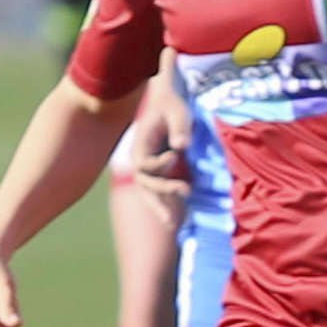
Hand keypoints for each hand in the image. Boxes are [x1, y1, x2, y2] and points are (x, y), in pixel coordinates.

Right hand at [132, 76, 192, 227]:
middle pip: (144, 181)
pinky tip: (173, 221)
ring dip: (159, 206)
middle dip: (162, 191)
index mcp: (141, 143)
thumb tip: (181, 146)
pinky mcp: (157, 170)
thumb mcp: (178, 112)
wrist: (167, 102)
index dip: (158, 164)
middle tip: (186, 191)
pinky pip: (157, 190)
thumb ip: (180, 128)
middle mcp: (140, 157)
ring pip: (148, 191)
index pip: (145, 163)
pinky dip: (164, 204)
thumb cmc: (172, 105)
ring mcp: (147, 165)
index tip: (174, 155)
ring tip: (171, 224)